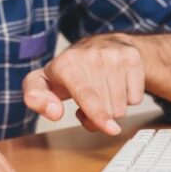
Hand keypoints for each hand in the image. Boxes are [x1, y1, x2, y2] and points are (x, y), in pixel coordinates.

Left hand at [22, 34, 144, 134]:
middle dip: (98, 116)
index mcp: (66, 63)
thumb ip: (35, 98)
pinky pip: (135, 98)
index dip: (96, 112)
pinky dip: (126, 99)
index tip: (108, 127)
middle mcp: (90, 55)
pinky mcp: (132, 57)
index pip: (85, 93)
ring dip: (111, 108)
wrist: (99, 44)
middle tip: (87, 104)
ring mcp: (113, 55)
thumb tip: (54, 112)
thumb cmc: (67, 71)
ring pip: (121, 107)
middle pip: (106, 108)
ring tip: (99, 93)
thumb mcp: (42, 82)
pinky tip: (115, 85)